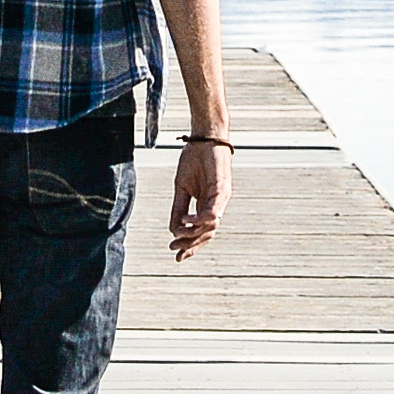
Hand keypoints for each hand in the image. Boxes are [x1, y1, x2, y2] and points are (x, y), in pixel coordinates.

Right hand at [169, 130, 229, 254]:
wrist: (204, 138)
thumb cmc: (194, 160)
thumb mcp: (181, 187)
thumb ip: (178, 208)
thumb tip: (173, 229)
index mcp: (208, 205)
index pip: (202, 232)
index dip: (191, 246)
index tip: (177, 256)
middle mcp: (217, 205)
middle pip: (207, 234)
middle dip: (190, 245)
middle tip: (174, 249)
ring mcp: (221, 198)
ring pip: (211, 226)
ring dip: (193, 233)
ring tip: (177, 233)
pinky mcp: (221, 189)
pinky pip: (212, 211)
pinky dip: (198, 218)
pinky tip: (185, 219)